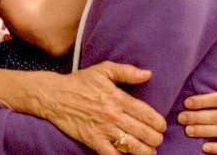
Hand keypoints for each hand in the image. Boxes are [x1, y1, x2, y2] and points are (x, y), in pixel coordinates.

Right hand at [31, 61, 165, 154]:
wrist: (54, 96)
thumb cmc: (80, 82)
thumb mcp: (103, 70)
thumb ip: (127, 71)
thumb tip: (148, 74)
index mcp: (118, 98)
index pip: (146, 114)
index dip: (158, 123)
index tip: (162, 126)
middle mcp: (113, 115)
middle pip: (143, 132)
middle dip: (155, 139)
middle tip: (158, 140)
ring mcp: (103, 129)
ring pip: (131, 146)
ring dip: (145, 151)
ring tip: (150, 152)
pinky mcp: (92, 140)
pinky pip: (112, 154)